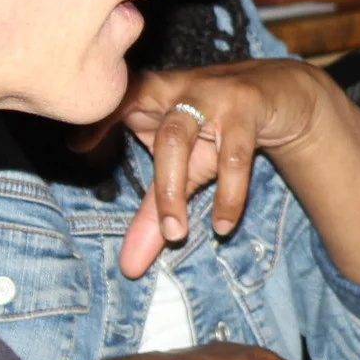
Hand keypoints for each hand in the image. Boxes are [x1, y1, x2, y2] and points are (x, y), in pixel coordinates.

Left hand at [81, 60, 333, 278]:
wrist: (280, 95)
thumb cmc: (217, 129)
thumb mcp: (186, 167)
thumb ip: (154, 212)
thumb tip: (130, 268)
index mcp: (154, 96)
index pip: (120, 102)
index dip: (99, 121)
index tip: (79, 149)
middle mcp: (179, 92)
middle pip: (160, 135)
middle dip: (160, 186)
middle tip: (164, 234)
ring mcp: (213, 97)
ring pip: (184, 139)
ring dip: (177, 190)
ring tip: (177, 234)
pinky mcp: (247, 108)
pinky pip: (234, 156)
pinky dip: (229, 195)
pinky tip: (222, 226)